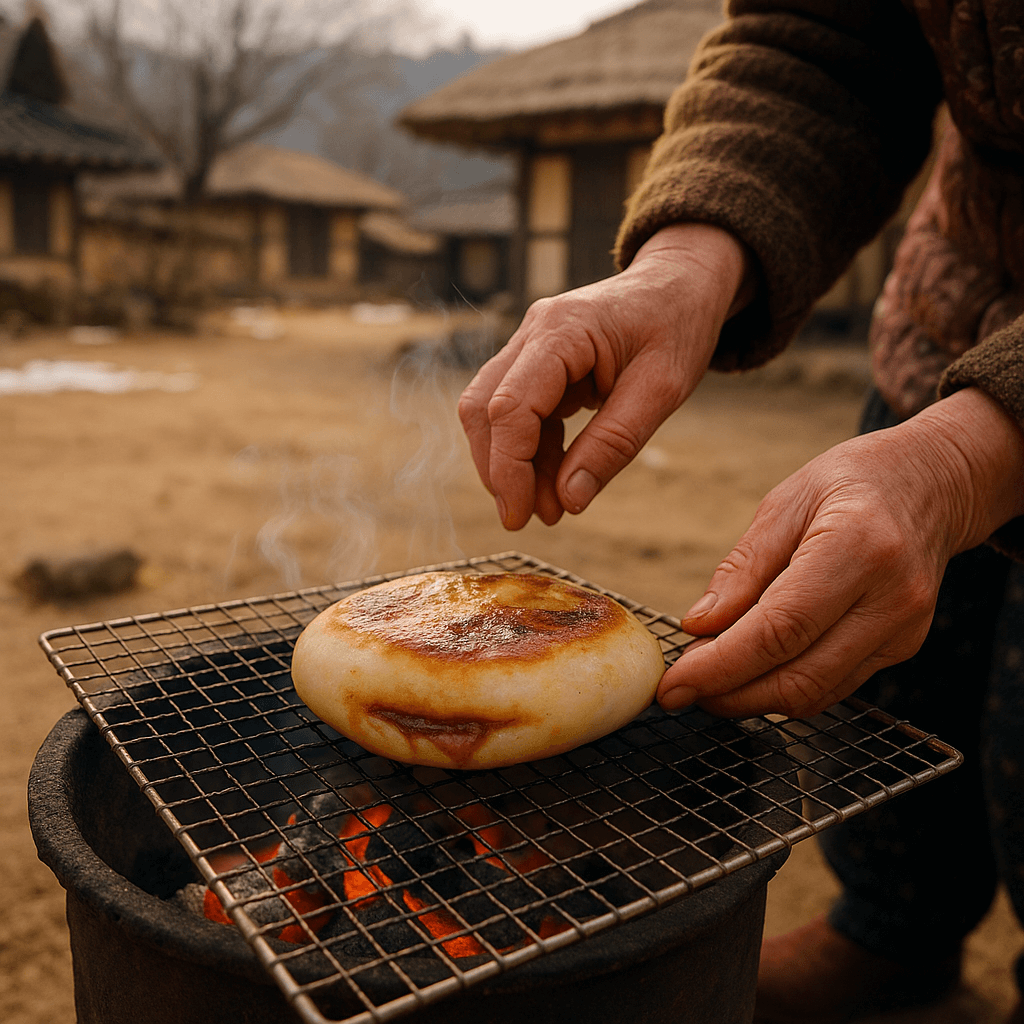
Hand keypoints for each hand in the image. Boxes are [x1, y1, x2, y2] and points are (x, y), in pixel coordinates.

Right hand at [458, 224, 750, 529]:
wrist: (683, 282)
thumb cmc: (678, 324)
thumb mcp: (662, 390)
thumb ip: (613, 444)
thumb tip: (569, 500)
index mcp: (561, 330)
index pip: (510, 406)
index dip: (508, 467)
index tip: (520, 514)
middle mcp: (533, 333)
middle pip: (485, 409)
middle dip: (500, 470)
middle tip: (530, 518)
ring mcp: (530, 347)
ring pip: (492, 413)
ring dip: (512, 465)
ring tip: (548, 508)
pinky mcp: (538, 365)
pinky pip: (519, 414)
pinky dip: (531, 452)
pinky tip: (555, 482)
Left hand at [658, 387, 1023, 717]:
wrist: (933, 482)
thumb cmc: (852, 481)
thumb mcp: (785, 502)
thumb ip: (742, 569)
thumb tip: (698, 626)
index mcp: (858, 547)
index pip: (779, 630)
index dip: (720, 666)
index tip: (673, 684)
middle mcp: (890, 598)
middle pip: (798, 677)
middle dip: (729, 693)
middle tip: (680, 687)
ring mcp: (904, 630)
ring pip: (815, 693)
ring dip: (752, 698)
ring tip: (707, 678)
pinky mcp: (902, 647)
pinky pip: (833, 686)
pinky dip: (784, 688)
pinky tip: (750, 672)